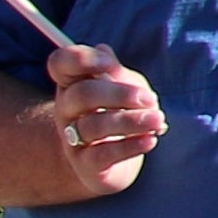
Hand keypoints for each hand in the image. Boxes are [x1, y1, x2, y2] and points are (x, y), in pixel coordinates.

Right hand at [38, 40, 162, 194]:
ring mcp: (72, 138)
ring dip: (131, 121)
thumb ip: (116, 72)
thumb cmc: (120, 114)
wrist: (113, 162)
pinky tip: (151, 140)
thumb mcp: (124, 87)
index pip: (60, 63)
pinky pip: (103, 154)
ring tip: (158, 120)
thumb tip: (104, 52)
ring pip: (94, 126)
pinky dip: (130, 146)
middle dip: (119, 94)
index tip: (109, 63)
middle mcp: (66, 109)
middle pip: (82, 94)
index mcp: (73, 83)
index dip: (81, 59)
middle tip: (150, 99)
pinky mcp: (85, 165)